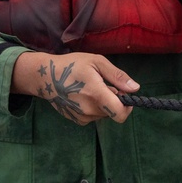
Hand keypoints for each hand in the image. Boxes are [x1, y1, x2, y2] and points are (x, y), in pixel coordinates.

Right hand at [11, 51, 136, 125]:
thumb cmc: (72, 65)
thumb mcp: (96, 62)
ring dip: (103, 104)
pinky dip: (94, 108)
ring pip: (104, 114)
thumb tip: (135, 88)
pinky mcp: (77, 120)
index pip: (120, 113)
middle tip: (103, 85)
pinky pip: (94, 116)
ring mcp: (82, 117)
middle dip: (114, 100)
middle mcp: (89, 109)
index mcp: (96, 94)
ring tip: (90, 88)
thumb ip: (117, 76)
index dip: (128, 106)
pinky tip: (83, 95)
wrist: (45, 77)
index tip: (124, 95)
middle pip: (113, 112)